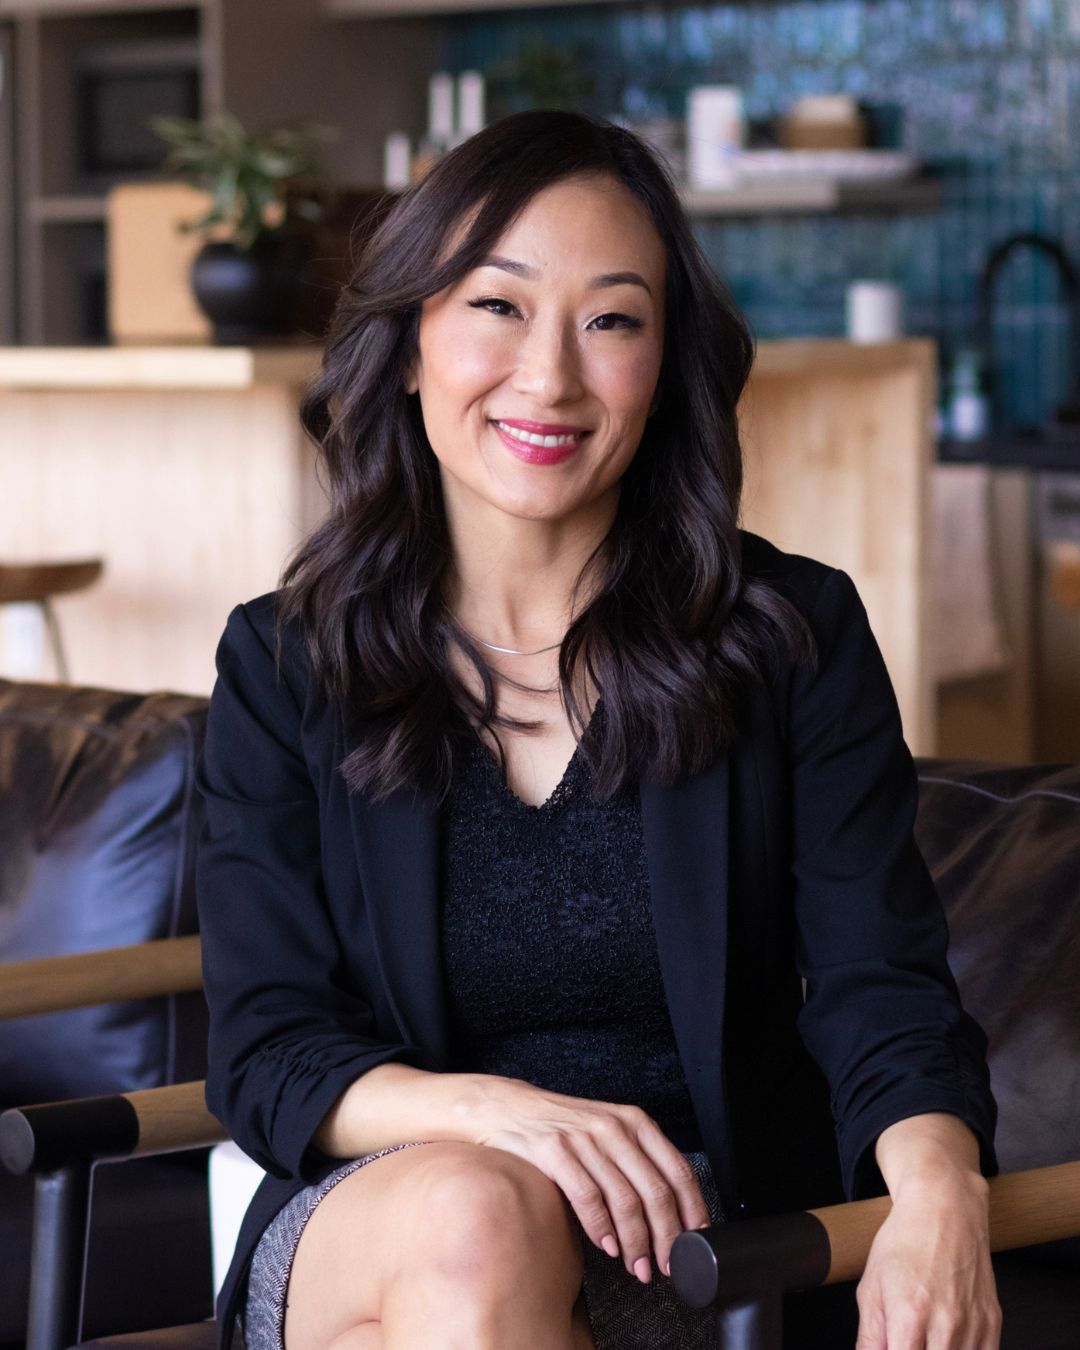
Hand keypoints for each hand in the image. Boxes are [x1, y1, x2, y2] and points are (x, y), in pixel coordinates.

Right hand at [471, 1075, 709, 1281]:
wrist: (507, 1109)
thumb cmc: (562, 1128)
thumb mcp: (607, 1134)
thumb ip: (636, 1164)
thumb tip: (669, 1216)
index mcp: (635, 1122)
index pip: (678, 1171)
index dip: (692, 1212)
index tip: (695, 1242)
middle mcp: (613, 1127)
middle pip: (655, 1192)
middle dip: (666, 1238)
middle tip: (667, 1267)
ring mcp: (584, 1138)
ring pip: (625, 1201)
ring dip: (636, 1244)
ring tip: (638, 1267)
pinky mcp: (554, 1151)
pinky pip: (588, 1198)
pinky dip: (602, 1230)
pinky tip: (608, 1247)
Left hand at [856, 1115, 1000, 1349]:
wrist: (944, 1209)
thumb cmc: (904, 1243)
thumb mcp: (870, 1287)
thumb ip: (869, 1337)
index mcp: (909, 1316)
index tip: (893, 1347)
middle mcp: (946, 1325)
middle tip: (907, 1339)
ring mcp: (973, 1325)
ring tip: (925, 1335)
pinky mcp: (993, 1323)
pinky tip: (948, 1339)